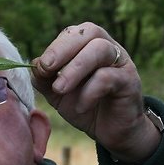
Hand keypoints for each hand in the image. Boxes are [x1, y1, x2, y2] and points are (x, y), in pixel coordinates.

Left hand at [31, 23, 160, 163]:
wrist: (111, 132)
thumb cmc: (85, 106)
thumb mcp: (58, 94)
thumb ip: (45, 79)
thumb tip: (33, 64)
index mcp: (89, 46)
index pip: (73, 33)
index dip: (55, 46)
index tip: (40, 67)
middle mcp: (109, 48)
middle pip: (89, 32)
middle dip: (63, 49)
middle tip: (46, 68)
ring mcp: (122, 63)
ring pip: (100, 50)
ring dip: (75, 68)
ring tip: (59, 89)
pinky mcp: (129, 82)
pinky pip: (108, 77)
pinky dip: (89, 92)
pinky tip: (80, 107)